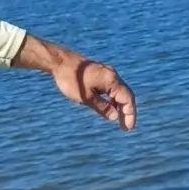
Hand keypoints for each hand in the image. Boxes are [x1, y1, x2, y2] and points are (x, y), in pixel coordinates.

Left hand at [13, 35, 135, 129]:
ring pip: (119, 92)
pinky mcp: (100, 73)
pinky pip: (111, 88)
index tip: (128, 128)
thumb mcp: (85, 98)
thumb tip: (114, 117)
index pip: (127, 99)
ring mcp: (106, 73)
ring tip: (119, 120)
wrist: (59, 61)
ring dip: (120, 106)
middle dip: (127, 112)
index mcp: (111, 80)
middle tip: (126, 128)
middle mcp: (112, 75)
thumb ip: (102, 107)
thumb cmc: (71, 79)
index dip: (129, 114)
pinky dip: (112, 99)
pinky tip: (109, 108)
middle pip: (126, 95)